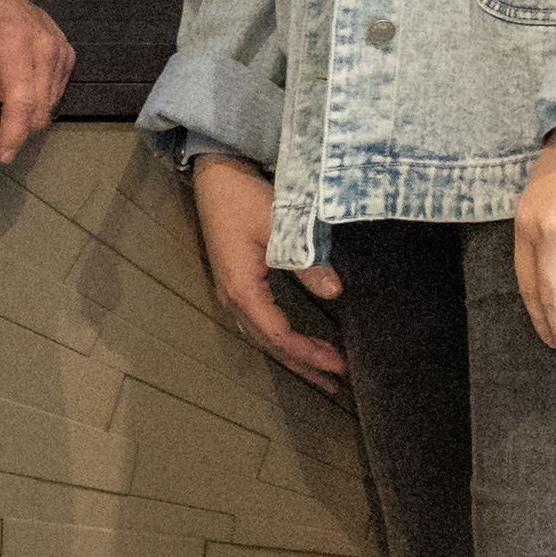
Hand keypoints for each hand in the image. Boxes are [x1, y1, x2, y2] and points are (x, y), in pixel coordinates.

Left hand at [0, 0, 77, 165]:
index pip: (23, 102)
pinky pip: (55, 92)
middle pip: (39, 109)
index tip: (2, 154)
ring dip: (23, 114)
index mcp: (14, 42)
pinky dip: (34, 99)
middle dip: (13, 126)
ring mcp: (59, 47)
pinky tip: (11, 89)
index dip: (13, 135)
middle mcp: (45, 44)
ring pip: (49, 105)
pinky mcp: (64, 52)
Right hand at [186, 153, 343, 385]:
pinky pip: (257, 321)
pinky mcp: (234, 279)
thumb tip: (335, 293)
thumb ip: (307, 262)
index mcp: (242, 289)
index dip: (309, 354)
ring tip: (319, 367)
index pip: (279, 336)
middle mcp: (232, 297)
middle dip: (302, 365)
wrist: (215, 174)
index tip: (339, 364)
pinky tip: (292, 338)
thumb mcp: (280, 227)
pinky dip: (278, 336)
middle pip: (269, 345)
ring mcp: (230, 289)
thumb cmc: (243, 197)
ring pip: (261, 335)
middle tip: (334, 382)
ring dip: (290, 353)